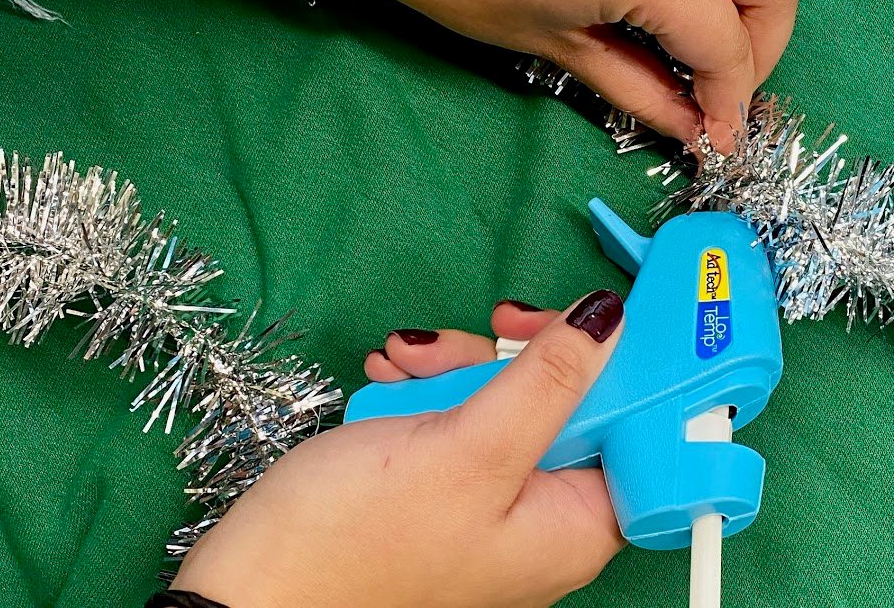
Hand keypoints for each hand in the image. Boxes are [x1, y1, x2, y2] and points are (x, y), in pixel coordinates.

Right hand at [170, 294, 625, 607]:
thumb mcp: (468, 447)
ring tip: (406, 359)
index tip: (603, 313)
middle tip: (488, 330)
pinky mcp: (443, 483)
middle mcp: (543, 518)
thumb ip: (548, 381)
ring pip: (510, 398)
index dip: (629, 369)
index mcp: (574, 526)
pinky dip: (430, 385)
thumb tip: (611, 318)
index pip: (644, 433)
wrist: (249, 591)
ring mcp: (491, 500)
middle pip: (572, 402)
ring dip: (461, 363)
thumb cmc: (360, 537)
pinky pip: (461, 415)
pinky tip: (392, 372)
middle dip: (522, 355)